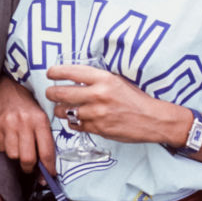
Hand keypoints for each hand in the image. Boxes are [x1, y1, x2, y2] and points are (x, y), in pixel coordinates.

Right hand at [0, 74, 55, 171]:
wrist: (6, 86)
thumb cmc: (26, 104)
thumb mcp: (41, 115)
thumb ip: (44, 138)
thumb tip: (46, 166)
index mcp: (39, 120)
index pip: (46, 152)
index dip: (49, 168)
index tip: (49, 176)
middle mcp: (24, 122)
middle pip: (28, 158)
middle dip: (30, 167)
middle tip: (31, 167)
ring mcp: (7, 124)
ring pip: (13, 155)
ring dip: (16, 155)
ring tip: (18, 146)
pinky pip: (0, 147)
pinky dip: (5, 147)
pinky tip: (8, 137)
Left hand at [46, 61, 178, 145]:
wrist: (151, 119)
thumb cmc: (134, 98)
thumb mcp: (116, 80)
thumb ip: (96, 79)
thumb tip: (73, 77)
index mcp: (103, 78)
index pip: (71, 71)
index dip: (55, 72)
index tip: (50, 73)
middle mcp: (98, 95)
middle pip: (60, 93)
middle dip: (51, 93)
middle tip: (50, 92)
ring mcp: (96, 113)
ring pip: (64, 111)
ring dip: (59, 109)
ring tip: (62, 107)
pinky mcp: (97, 129)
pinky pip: (74, 125)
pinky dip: (72, 122)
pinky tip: (76, 118)